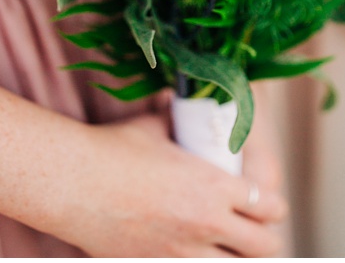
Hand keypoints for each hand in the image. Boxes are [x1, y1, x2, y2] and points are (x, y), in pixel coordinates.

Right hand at [52, 111, 287, 256]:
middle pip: (263, 246)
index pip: (271, 207)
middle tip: (255, 233)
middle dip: (265, 240)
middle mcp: (206, 223)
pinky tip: (198, 256)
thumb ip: (180, 119)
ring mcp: (180, 252)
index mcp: (216, 186)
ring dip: (236, 259)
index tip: (268, 206)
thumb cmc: (115, 147)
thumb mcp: (158, 126)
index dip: (274, 207)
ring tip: (230, 251)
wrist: (70, 182)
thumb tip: (182, 98)